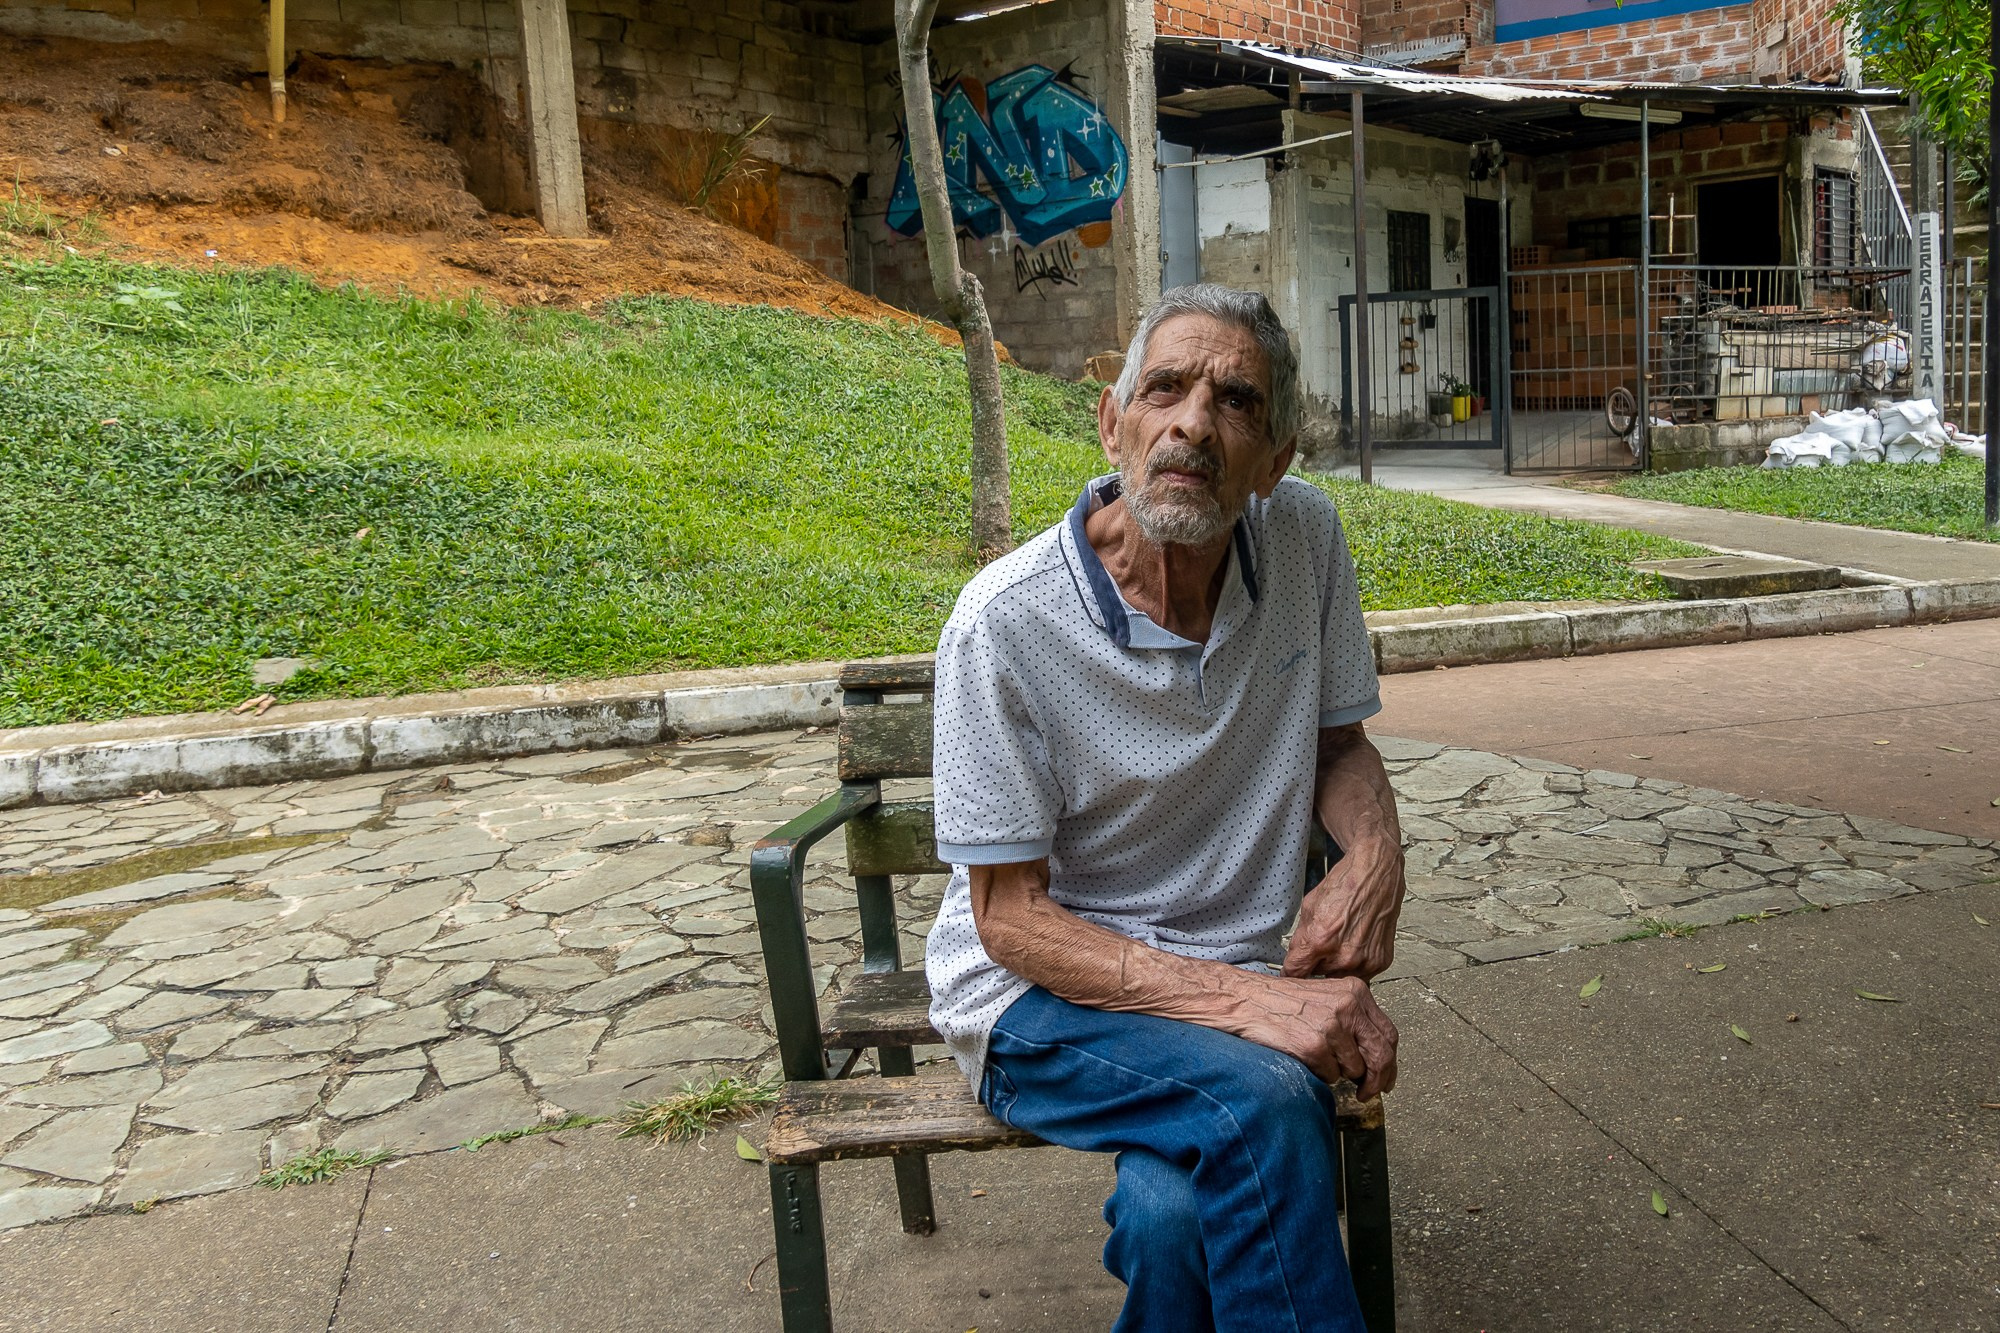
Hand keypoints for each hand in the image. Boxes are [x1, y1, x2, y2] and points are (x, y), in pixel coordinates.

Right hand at [1240, 974, 1398, 1099]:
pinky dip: (1318, 1073)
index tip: (1386, 1078)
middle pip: (1381, 1055)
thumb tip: (1374, 1055)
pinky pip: (1329, 1075)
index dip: (1390, 1062)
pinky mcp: (1314, 1045)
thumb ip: (1353, 1019)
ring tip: (1316, 1056)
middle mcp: (1347, 1006)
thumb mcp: (1326, 998)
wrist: (1245, 1000)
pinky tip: (1303, 1056)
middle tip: (1367, 1092)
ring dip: (1338, 1072)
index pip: (1388, 1034)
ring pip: (1354, 1069)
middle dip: (1377, 1081)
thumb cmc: (1280, 1002)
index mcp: (1355, 992)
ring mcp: (1331, 1026)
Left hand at [1282, 839, 1404, 979]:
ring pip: (1339, 977)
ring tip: (1340, 942)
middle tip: (1321, 946)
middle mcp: (1344, 955)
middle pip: (1318, 976)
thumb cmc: (1345, 884)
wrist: (1376, 873)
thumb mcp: (1309, 907)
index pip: (1296, 972)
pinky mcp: (1380, 961)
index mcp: (1321, 940)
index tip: (1292, 970)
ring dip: (1335, 966)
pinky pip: (1360, 974)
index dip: (1292, 971)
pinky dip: (1355, 964)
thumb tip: (1295, 959)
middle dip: (1315, 965)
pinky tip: (1355, 943)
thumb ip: (1300, 939)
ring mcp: (1365, 961)